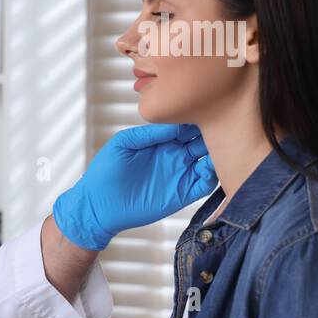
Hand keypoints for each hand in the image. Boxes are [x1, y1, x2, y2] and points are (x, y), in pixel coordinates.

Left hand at [52, 123, 215, 250]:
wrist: (99, 205)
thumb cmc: (105, 171)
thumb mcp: (123, 144)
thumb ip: (149, 133)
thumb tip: (176, 125)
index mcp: (162, 140)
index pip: (188, 125)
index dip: (197, 118)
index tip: (204, 112)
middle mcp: (175, 155)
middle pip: (203, 140)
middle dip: (213, 133)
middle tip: (218, 128)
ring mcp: (181, 173)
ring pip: (210, 159)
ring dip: (217, 153)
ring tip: (218, 146)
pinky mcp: (183, 193)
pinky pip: (206, 183)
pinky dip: (213, 175)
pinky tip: (209, 167)